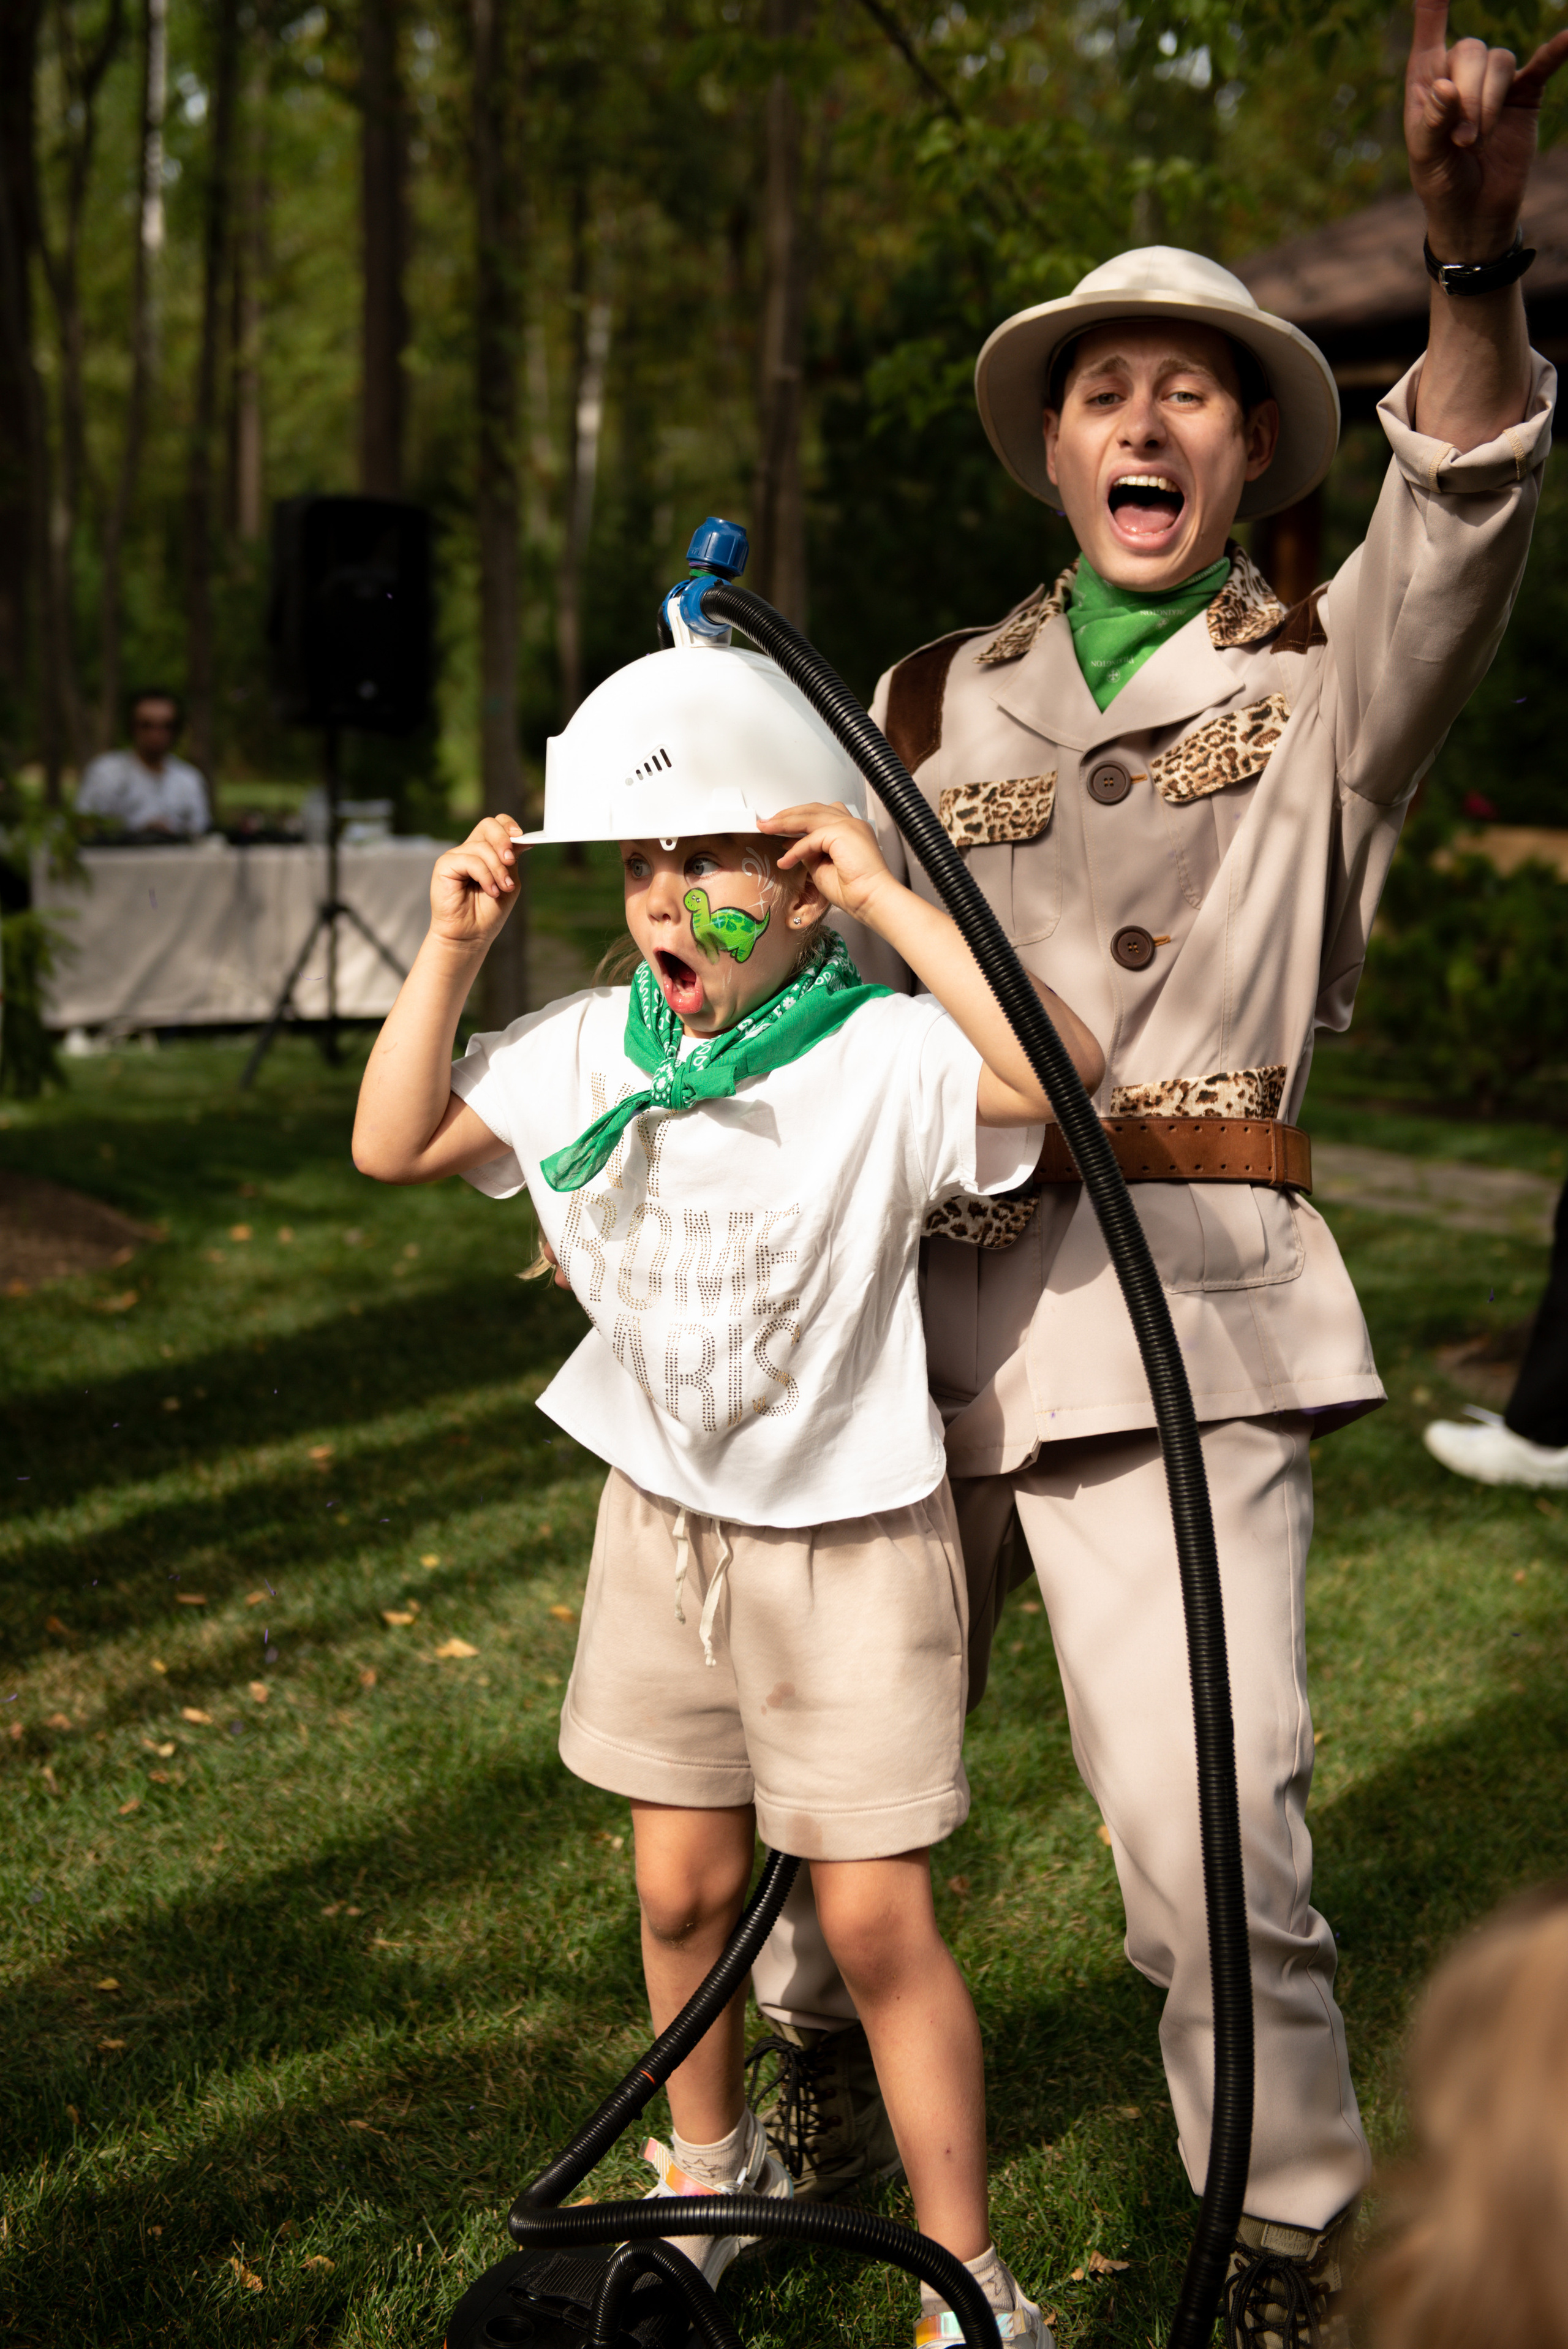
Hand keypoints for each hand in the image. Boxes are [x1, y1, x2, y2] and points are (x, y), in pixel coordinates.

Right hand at [428, 813, 523, 949]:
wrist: (471, 934)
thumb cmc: (489, 911)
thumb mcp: (509, 881)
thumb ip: (512, 859)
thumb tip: (521, 839)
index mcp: (486, 850)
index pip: (496, 824)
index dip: (509, 826)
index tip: (522, 838)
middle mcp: (470, 849)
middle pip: (488, 825)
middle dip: (504, 840)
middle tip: (511, 861)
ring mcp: (456, 856)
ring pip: (482, 847)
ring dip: (498, 870)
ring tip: (501, 889)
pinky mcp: (445, 865)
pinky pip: (470, 861)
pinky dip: (485, 877)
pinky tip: (491, 891)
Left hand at [760, 801, 893, 921]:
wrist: (870, 900)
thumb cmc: (853, 890)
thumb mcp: (822, 866)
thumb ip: (810, 852)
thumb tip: (793, 846)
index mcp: (851, 830)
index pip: (820, 815)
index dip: (797, 819)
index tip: (779, 828)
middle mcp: (851, 823)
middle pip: (813, 810)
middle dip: (787, 815)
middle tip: (767, 822)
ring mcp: (848, 825)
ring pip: (809, 816)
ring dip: (784, 822)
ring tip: (766, 828)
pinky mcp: (842, 833)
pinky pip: (811, 838)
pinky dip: (795, 849)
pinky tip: (785, 860)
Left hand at [1406, 0, 1567, 260]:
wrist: (1474, 212)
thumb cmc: (1440, 182)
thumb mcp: (1426, 157)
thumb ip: (1432, 121)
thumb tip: (1446, 88)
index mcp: (1427, 80)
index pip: (1429, 30)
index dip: (1433, 5)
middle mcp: (1461, 72)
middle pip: (1472, 50)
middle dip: (1469, 95)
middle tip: (1464, 139)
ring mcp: (1495, 82)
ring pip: (1500, 62)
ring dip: (1489, 101)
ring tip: (1477, 140)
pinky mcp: (1525, 95)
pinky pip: (1542, 65)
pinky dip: (1555, 52)